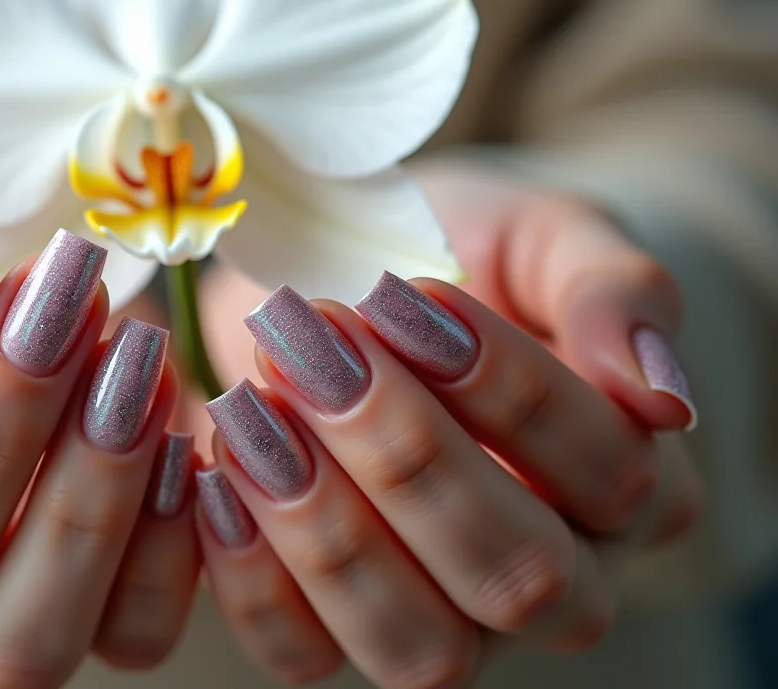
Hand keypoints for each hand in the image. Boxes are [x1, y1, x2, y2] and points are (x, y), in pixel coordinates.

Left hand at [194, 172, 702, 687]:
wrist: (351, 282)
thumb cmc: (461, 254)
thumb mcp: (542, 237)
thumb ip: (612, 291)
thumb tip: (665, 396)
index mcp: (632, 486)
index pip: (608, 472)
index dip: (507, 388)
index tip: (402, 294)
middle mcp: (558, 580)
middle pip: (515, 575)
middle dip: (402, 453)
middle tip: (310, 342)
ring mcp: (449, 622)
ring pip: (420, 647)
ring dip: (325, 526)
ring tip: (251, 408)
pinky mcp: (336, 628)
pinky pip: (303, 656)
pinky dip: (252, 579)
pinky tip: (218, 475)